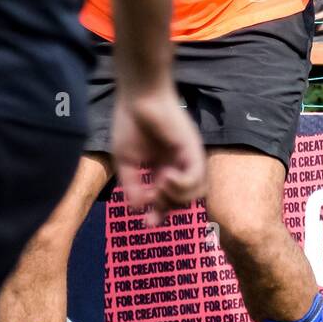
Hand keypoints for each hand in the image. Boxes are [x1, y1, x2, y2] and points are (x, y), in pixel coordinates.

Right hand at [111, 84, 206, 224]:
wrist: (138, 97)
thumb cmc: (130, 123)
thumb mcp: (126, 162)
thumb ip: (131, 186)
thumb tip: (137, 210)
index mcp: (163, 167)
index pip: (168, 198)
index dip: (160, 213)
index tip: (147, 224)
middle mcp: (179, 165)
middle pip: (183, 200)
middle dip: (166, 206)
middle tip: (151, 196)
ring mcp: (188, 158)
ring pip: (195, 193)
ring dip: (176, 197)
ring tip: (159, 185)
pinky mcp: (193, 151)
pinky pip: (196, 179)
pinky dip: (182, 185)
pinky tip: (166, 177)